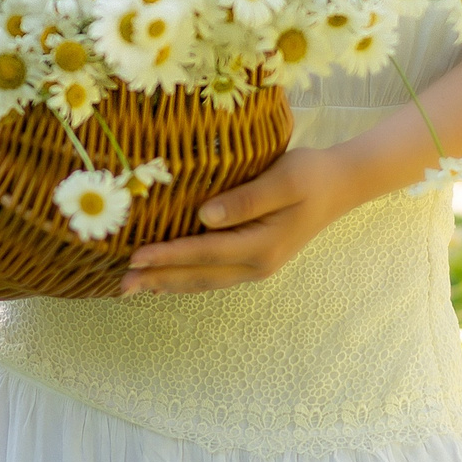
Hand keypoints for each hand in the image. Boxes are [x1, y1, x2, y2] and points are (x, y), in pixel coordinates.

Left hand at [119, 147, 361, 295]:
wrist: (340, 185)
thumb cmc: (310, 174)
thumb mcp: (284, 178)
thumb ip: (246, 199)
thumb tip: (205, 217)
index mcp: (263, 245)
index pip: (205, 252)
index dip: (168, 255)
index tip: (135, 255)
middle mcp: (258, 264)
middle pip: (199, 276)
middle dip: (159, 279)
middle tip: (121, 285)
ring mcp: (257, 266)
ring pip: (204, 280)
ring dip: (168, 283)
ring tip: (134, 287)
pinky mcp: (255, 259)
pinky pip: (213, 274)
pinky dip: (186, 277)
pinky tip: (166, 278)